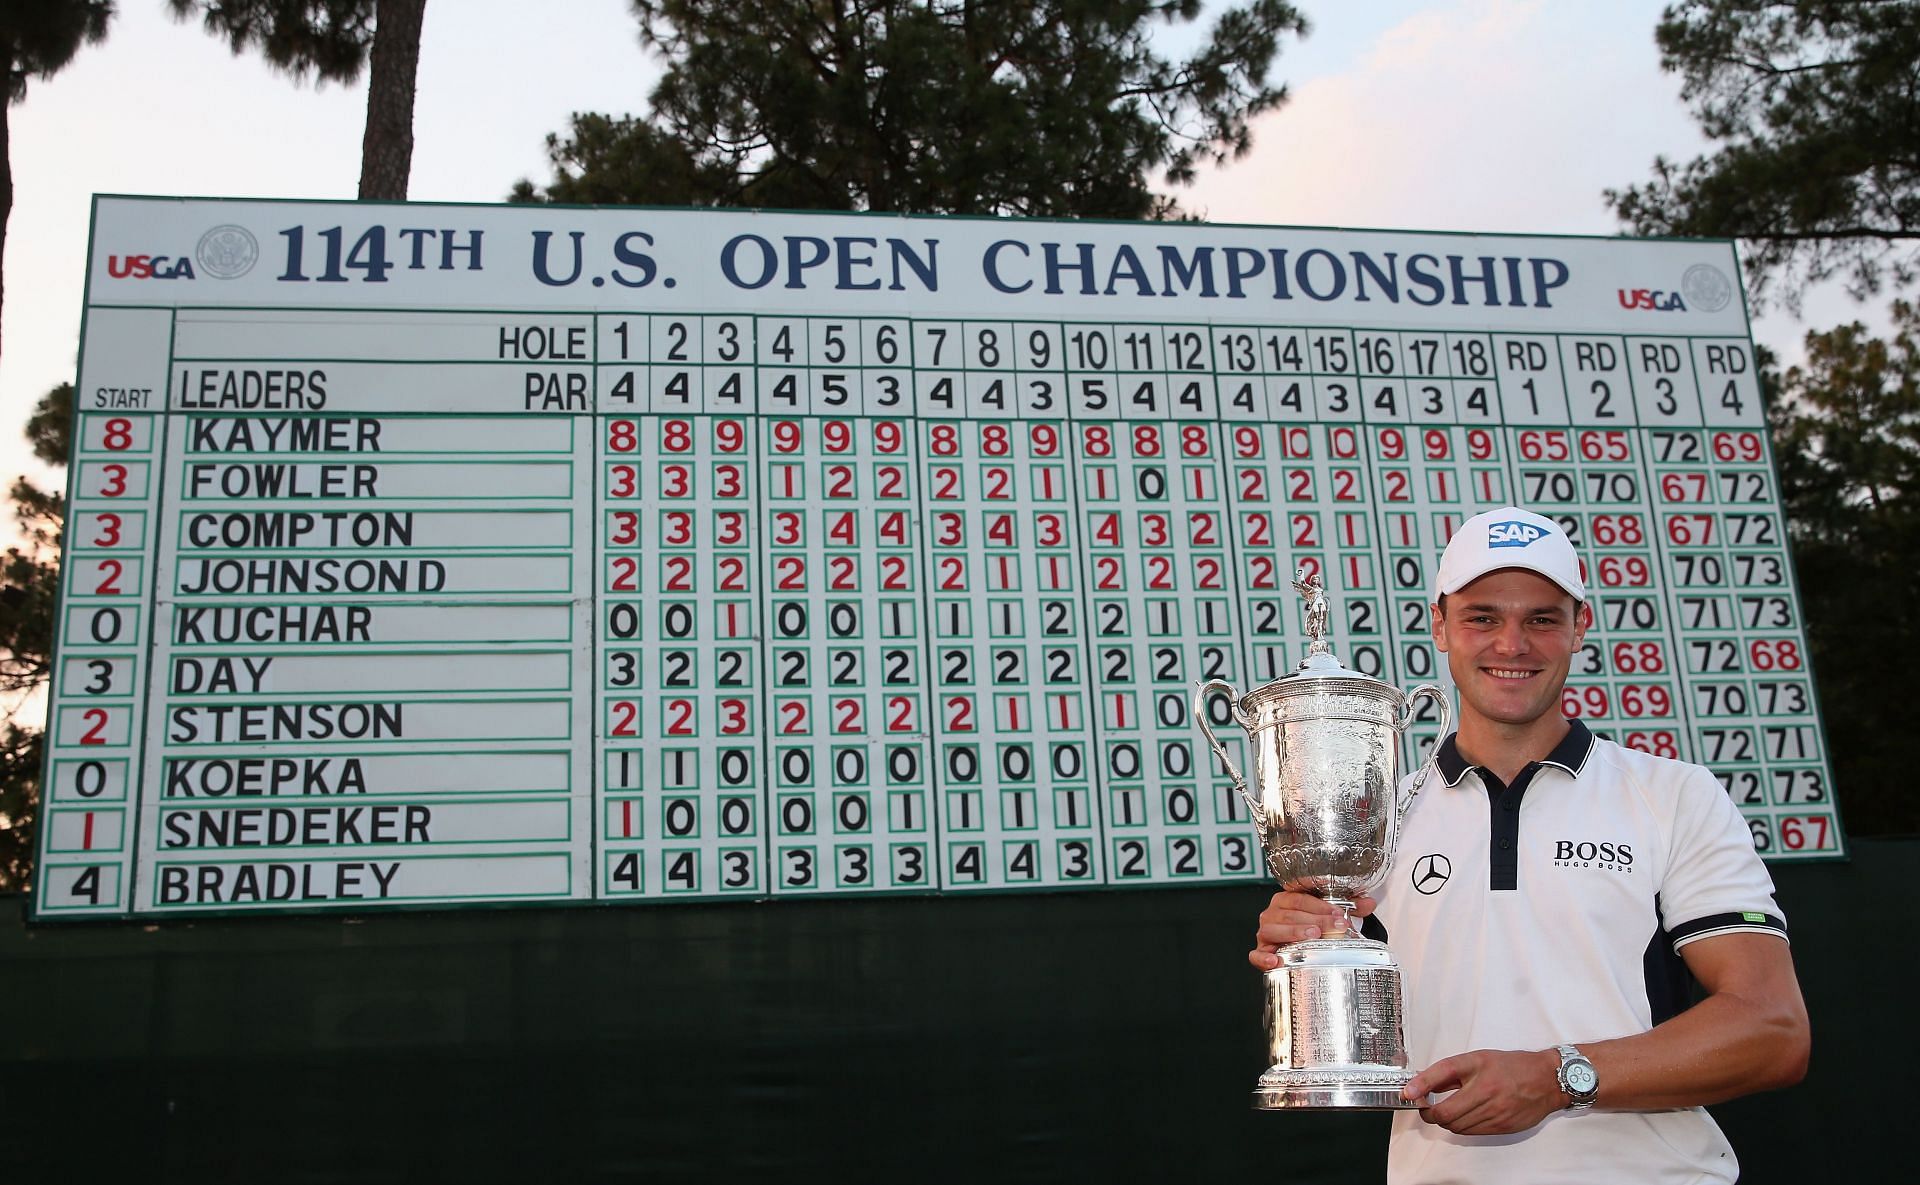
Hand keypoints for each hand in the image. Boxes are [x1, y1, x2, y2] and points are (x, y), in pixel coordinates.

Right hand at [1248, 891, 1375, 969]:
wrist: (1295, 943)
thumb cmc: (1309, 924)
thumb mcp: (1328, 913)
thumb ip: (1349, 906)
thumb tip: (1369, 902)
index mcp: (1285, 900)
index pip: (1301, 899)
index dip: (1321, 907)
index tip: (1341, 916)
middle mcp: (1272, 914)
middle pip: (1291, 914)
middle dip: (1315, 920)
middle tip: (1335, 928)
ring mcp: (1265, 932)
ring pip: (1273, 930)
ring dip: (1293, 933)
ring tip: (1312, 937)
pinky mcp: (1261, 951)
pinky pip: (1256, 955)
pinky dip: (1264, 958)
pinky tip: (1277, 960)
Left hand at [1403, 1049, 1564, 1134]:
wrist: (1547, 1080)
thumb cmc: (1512, 1066)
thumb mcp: (1478, 1059)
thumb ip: (1450, 1071)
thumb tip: (1424, 1083)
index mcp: (1478, 1068)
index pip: (1442, 1074)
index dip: (1421, 1085)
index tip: (1407, 1093)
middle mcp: (1486, 1090)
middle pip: (1446, 1113)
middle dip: (1430, 1113)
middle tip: (1425, 1108)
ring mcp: (1495, 1112)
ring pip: (1457, 1126)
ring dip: (1446, 1122)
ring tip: (1446, 1111)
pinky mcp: (1502, 1126)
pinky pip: (1472, 1132)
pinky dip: (1462, 1127)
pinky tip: (1464, 1117)